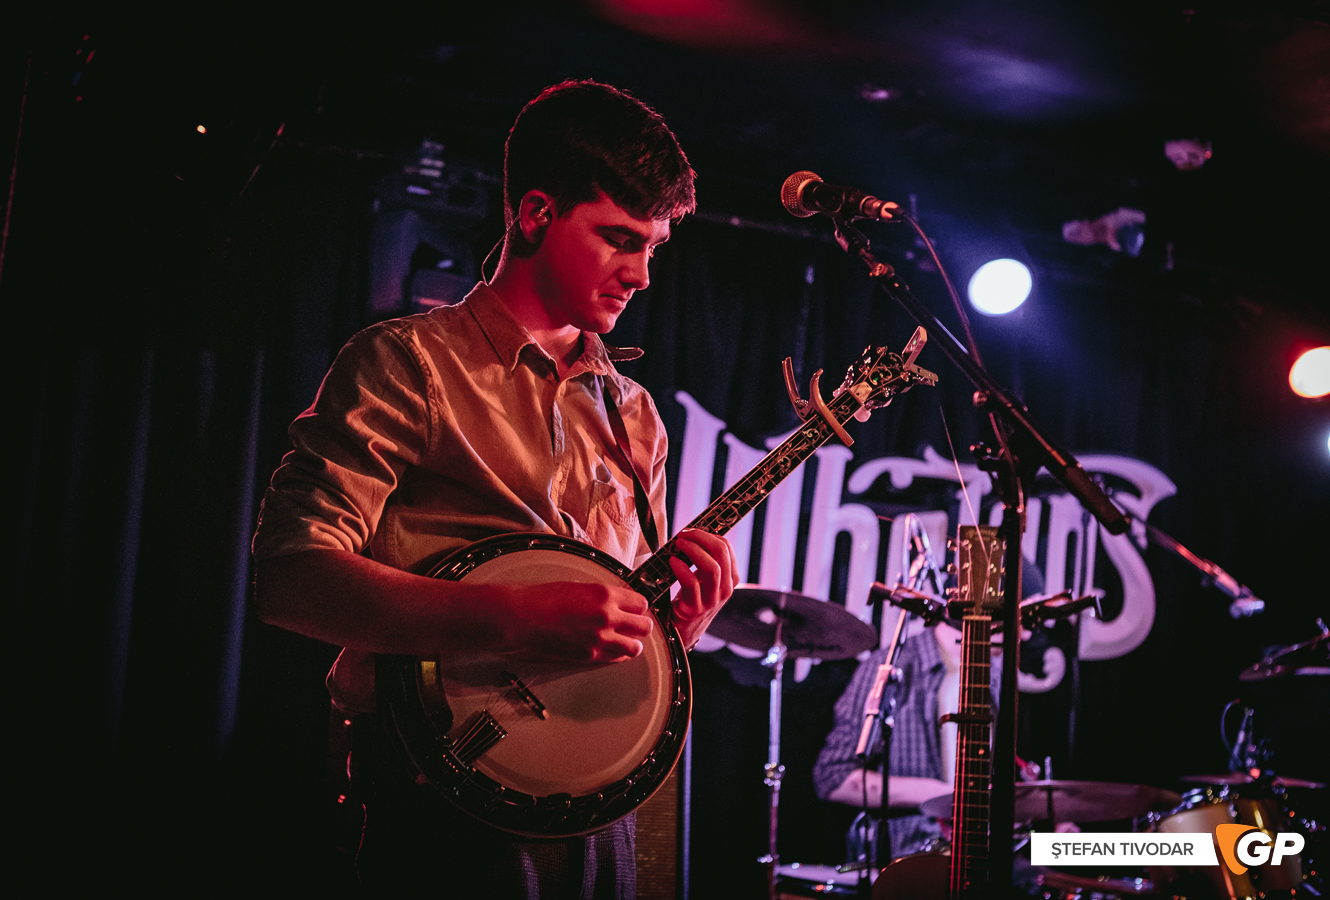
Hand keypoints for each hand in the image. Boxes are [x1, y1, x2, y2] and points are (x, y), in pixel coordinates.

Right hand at [500, 580, 655, 663]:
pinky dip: (618, 654)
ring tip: (626, 640)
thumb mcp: (580, 586)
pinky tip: (613, 649)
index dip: (638, 607)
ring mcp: (600, 638)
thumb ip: (603, 595)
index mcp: (605, 594)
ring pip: (635, 647)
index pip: (641, 603)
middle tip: (635, 625)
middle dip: (641, 625)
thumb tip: (619, 601)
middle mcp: (607, 616)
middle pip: (644, 626)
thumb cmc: (544, 598)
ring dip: (633, 642)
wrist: (522, 617)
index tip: (635, 609)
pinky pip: (617, 658)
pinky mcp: (590, 656)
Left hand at [668, 528, 737, 649]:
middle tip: (684, 534)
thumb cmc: (692, 598)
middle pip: (721, 553)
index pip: (726, 547)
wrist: (684, 630)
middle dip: (700, 537)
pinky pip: (691, 583)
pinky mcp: (694, 608)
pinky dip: (681, 568)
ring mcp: (712, 600)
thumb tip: (691, 534)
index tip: (691, 531)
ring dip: (693, 550)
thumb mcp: (705, 579)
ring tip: (678, 544)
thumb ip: (704, 559)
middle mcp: (725, 588)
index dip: (708, 534)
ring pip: (711, 567)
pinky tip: (672, 562)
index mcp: (730, 578)